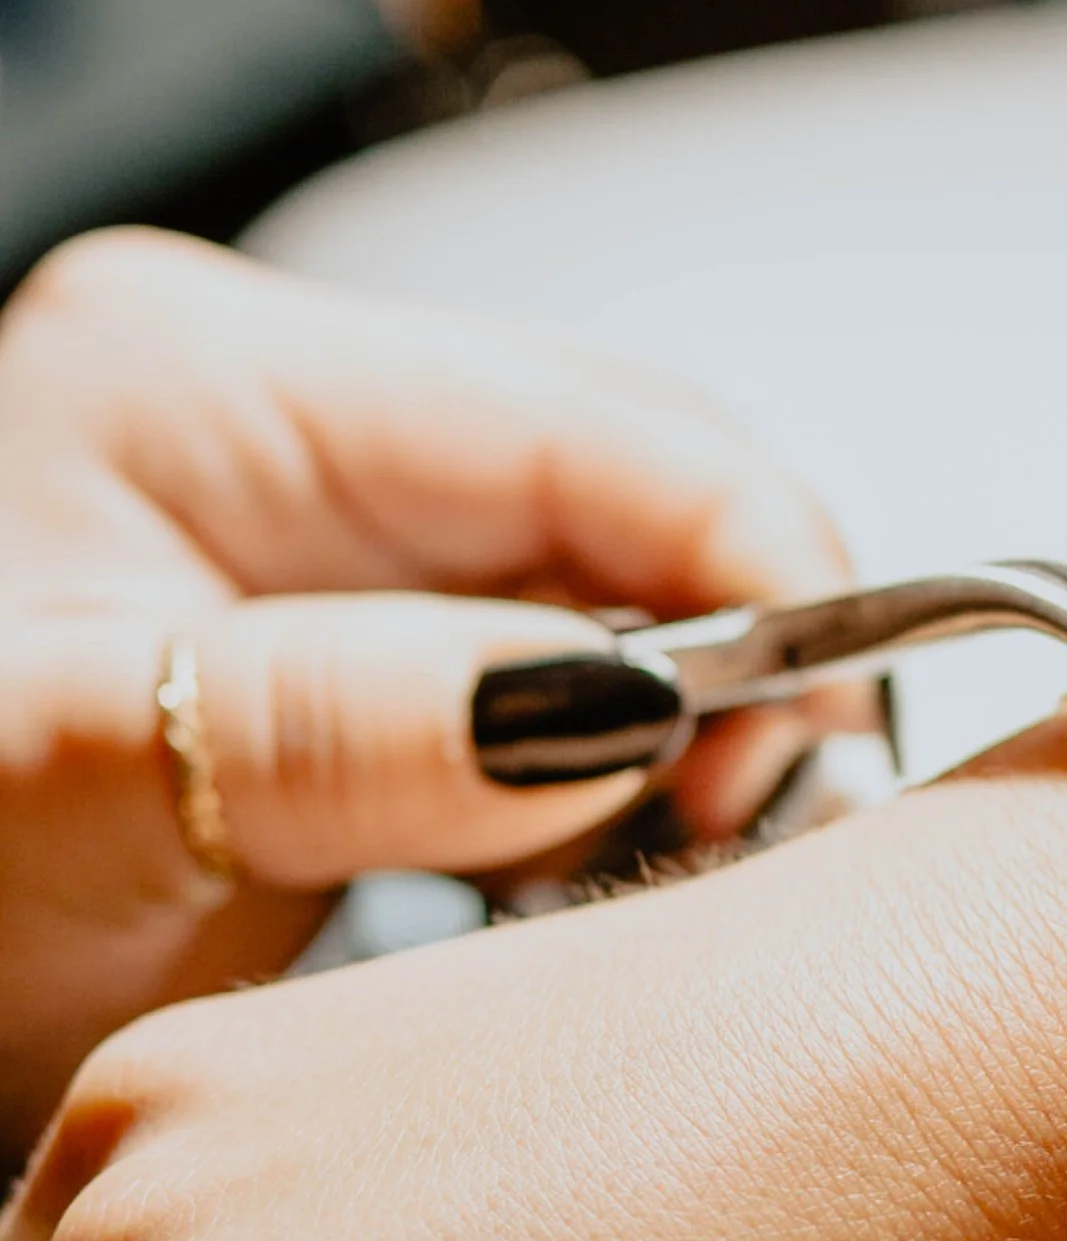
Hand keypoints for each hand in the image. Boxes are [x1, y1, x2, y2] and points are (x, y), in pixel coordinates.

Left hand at [0, 226, 856, 1144]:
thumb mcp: (77, 804)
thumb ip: (339, 732)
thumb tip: (617, 708)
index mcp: (203, 375)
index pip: (580, 421)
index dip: (750, 565)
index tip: (814, 748)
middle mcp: (281, 410)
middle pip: (626, 483)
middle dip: (744, 649)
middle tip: (769, 838)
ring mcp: (324, 518)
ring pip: (618, 581)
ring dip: (696, 721)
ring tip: (701, 864)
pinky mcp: (357, 631)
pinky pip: (560, 666)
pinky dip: (623, 767)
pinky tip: (623, 865)